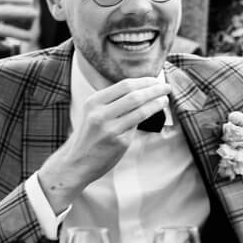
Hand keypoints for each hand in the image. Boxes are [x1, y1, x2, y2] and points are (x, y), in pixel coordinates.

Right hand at [36, 76, 172, 207]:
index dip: (143, 81)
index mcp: (93, 102)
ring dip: (156, 103)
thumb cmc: (88, 136)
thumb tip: (141, 90)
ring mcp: (110, 128)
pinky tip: (154, 114)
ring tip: (165, 99)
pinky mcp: (119, 142)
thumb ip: (112, 102)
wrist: (76, 162)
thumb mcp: (93, 113)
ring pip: (140, 110)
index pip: (124, 85)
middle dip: (154, 89)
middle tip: (166, 87)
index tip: (155, 80)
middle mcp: (100, 113)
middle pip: (134, 95)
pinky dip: (147, 118)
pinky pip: (137, 126)